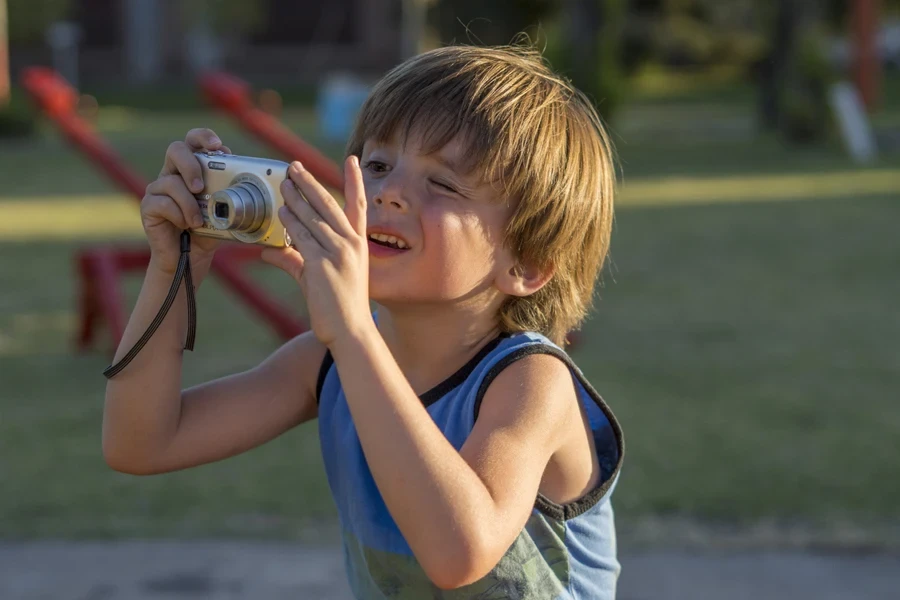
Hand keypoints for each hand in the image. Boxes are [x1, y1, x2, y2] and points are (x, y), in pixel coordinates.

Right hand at [141, 128, 231, 273]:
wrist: (190, 259)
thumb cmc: (210, 232)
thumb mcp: (227, 212)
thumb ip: (234, 195)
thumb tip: (255, 184)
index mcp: (193, 168)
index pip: (194, 141)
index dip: (203, 137)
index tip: (217, 146)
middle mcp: (173, 173)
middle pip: (175, 149)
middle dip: (190, 165)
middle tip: (200, 187)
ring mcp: (158, 188)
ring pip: (170, 182)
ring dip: (188, 203)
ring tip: (199, 221)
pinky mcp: (148, 206)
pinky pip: (161, 202)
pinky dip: (178, 215)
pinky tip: (186, 226)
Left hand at [260, 157, 370, 346]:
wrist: (350, 330)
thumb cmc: (338, 306)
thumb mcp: (318, 277)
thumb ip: (295, 260)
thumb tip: (268, 251)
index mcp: (359, 244)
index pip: (359, 205)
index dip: (354, 181)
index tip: (352, 160)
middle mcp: (352, 244)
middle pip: (329, 204)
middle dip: (310, 183)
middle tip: (293, 166)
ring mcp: (339, 253)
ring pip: (313, 218)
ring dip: (296, 199)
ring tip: (283, 184)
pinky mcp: (322, 265)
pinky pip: (302, 238)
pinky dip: (290, 224)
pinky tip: (281, 213)